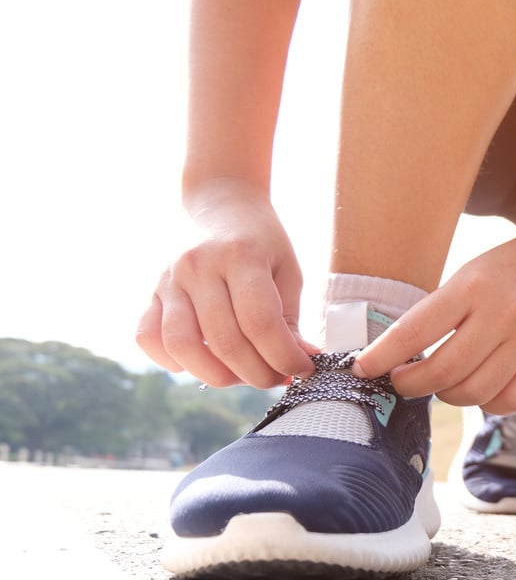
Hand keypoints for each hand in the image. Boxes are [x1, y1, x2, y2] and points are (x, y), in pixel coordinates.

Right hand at [135, 180, 316, 388]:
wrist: (220, 201)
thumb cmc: (262, 241)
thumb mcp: (287, 271)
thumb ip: (290, 320)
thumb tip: (300, 363)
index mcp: (240, 256)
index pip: (261, 324)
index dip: (285, 357)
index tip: (303, 369)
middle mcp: (198, 266)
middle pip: (225, 341)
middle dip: (258, 373)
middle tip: (276, 378)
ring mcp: (168, 279)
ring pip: (182, 346)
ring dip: (217, 375)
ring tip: (243, 375)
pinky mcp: (151, 290)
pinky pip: (148, 337)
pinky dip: (171, 360)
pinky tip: (201, 362)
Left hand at [353, 230, 515, 413]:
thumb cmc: (505, 268)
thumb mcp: (467, 276)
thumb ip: (438, 315)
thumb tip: (398, 361)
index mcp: (471, 286)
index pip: (415, 331)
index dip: (383, 357)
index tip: (362, 370)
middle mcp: (502, 313)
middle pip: (443, 371)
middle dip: (411, 385)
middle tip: (401, 382)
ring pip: (475, 392)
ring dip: (448, 396)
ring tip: (440, 385)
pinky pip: (509, 400)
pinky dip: (486, 403)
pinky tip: (478, 390)